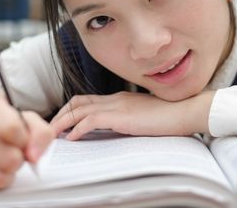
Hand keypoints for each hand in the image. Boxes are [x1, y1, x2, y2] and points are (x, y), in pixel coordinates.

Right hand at [0, 96, 54, 192]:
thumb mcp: (24, 120)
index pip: (12, 129)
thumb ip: (40, 133)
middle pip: (7, 158)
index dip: (24, 142)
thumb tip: (33, 156)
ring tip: (1, 165)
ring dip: (5, 176)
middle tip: (12, 156)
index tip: (22, 142)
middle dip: (16, 162)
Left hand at [50, 91, 214, 140]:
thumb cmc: (169, 116)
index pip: (86, 99)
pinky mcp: (121, 116)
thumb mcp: (142, 116)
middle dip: (61, 114)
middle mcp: (114, 99)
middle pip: (78, 102)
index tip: (62, 121)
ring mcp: (117, 106)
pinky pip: (91, 121)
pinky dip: (77, 128)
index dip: (71, 110)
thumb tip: (115, 129)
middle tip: (50, 127)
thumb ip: (127, 119)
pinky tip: (71, 138)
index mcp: (118, 98)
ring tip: (52, 133)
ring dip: (63, 121)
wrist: (186, 111)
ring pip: (79, 110)